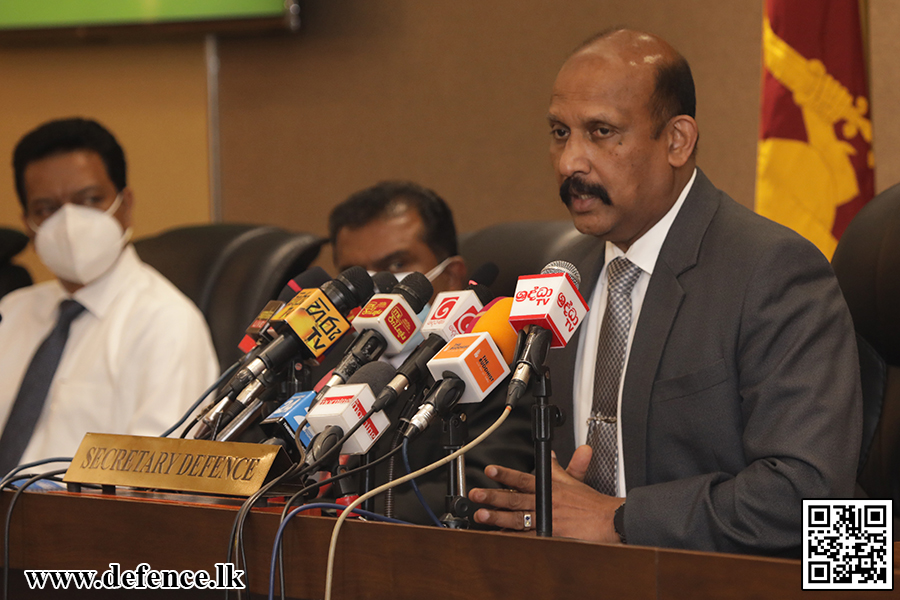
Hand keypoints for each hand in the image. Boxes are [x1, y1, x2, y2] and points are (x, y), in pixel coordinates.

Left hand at [468, 445, 624, 543]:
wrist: (607, 520)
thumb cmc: (591, 503)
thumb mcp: (574, 480)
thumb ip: (559, 468)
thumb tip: (550, 456)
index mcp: (549, 488)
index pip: (523, 479)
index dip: (505, 474)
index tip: (490, 470)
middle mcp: (545, 503)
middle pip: (515, 499)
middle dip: (493, 497)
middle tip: (476, 495)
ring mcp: (546, 521)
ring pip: (517, 519)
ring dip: (497, 518)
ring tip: (481, 515)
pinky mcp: (550, 536)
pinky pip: (528, 537)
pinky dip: (513, 537)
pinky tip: (499, 536)